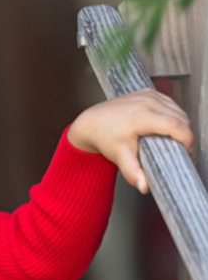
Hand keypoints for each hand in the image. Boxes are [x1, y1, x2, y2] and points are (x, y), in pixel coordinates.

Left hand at [67, 87, 193, 193]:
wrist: (92, 122)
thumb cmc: (105, 138)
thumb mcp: (119, 157)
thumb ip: (133, 173)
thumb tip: (144, 187)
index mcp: (142, 116)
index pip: (175, 125)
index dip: (187, 139)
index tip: (187, 153)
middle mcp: (148, 101)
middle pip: (180, 117)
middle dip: (186, 134)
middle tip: (182, 151)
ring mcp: (149, 94)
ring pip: (177, 109)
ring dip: (181, 125)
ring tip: (176, 142)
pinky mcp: (149, 92)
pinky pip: (170, 103)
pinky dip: (174, 115)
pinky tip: (169, 128)